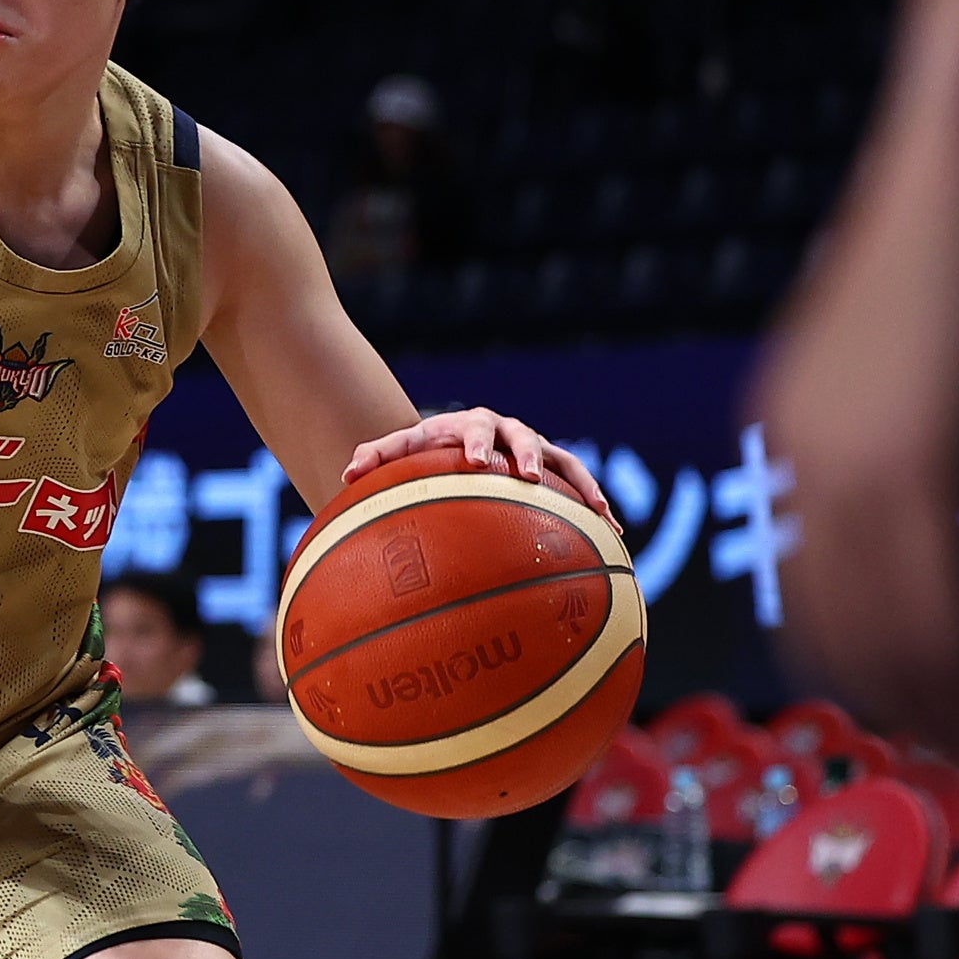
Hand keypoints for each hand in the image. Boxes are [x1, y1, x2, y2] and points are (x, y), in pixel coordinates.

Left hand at [342, 406, 613, 522]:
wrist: (456, 445)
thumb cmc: (424, 454)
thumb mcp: (400, 453)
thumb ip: (374, 457)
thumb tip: (345, 474)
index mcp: (466, 426)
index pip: (469, 430)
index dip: (473, 442)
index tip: (473, 461)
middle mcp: (505, 432)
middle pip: (520, 437)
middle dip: (526, 454)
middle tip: (528, 476)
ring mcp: (535, 448)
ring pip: (563, 461)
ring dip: (578, 482)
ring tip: (595, 509)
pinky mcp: (556, 469)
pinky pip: (580, 487)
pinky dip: (596, 506)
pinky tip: (613, 533)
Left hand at [752, 180, 958, 765]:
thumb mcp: (931, 356)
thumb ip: (928, 432)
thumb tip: (954, 481)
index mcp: (788, 437)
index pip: (811, 596)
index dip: (876, 670)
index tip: (942, 710)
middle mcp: (796, 460)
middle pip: (837, 639)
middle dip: (917, 717)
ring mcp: (844, 464)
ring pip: (891, 648)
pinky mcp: (915, 462)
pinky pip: (942, 615)